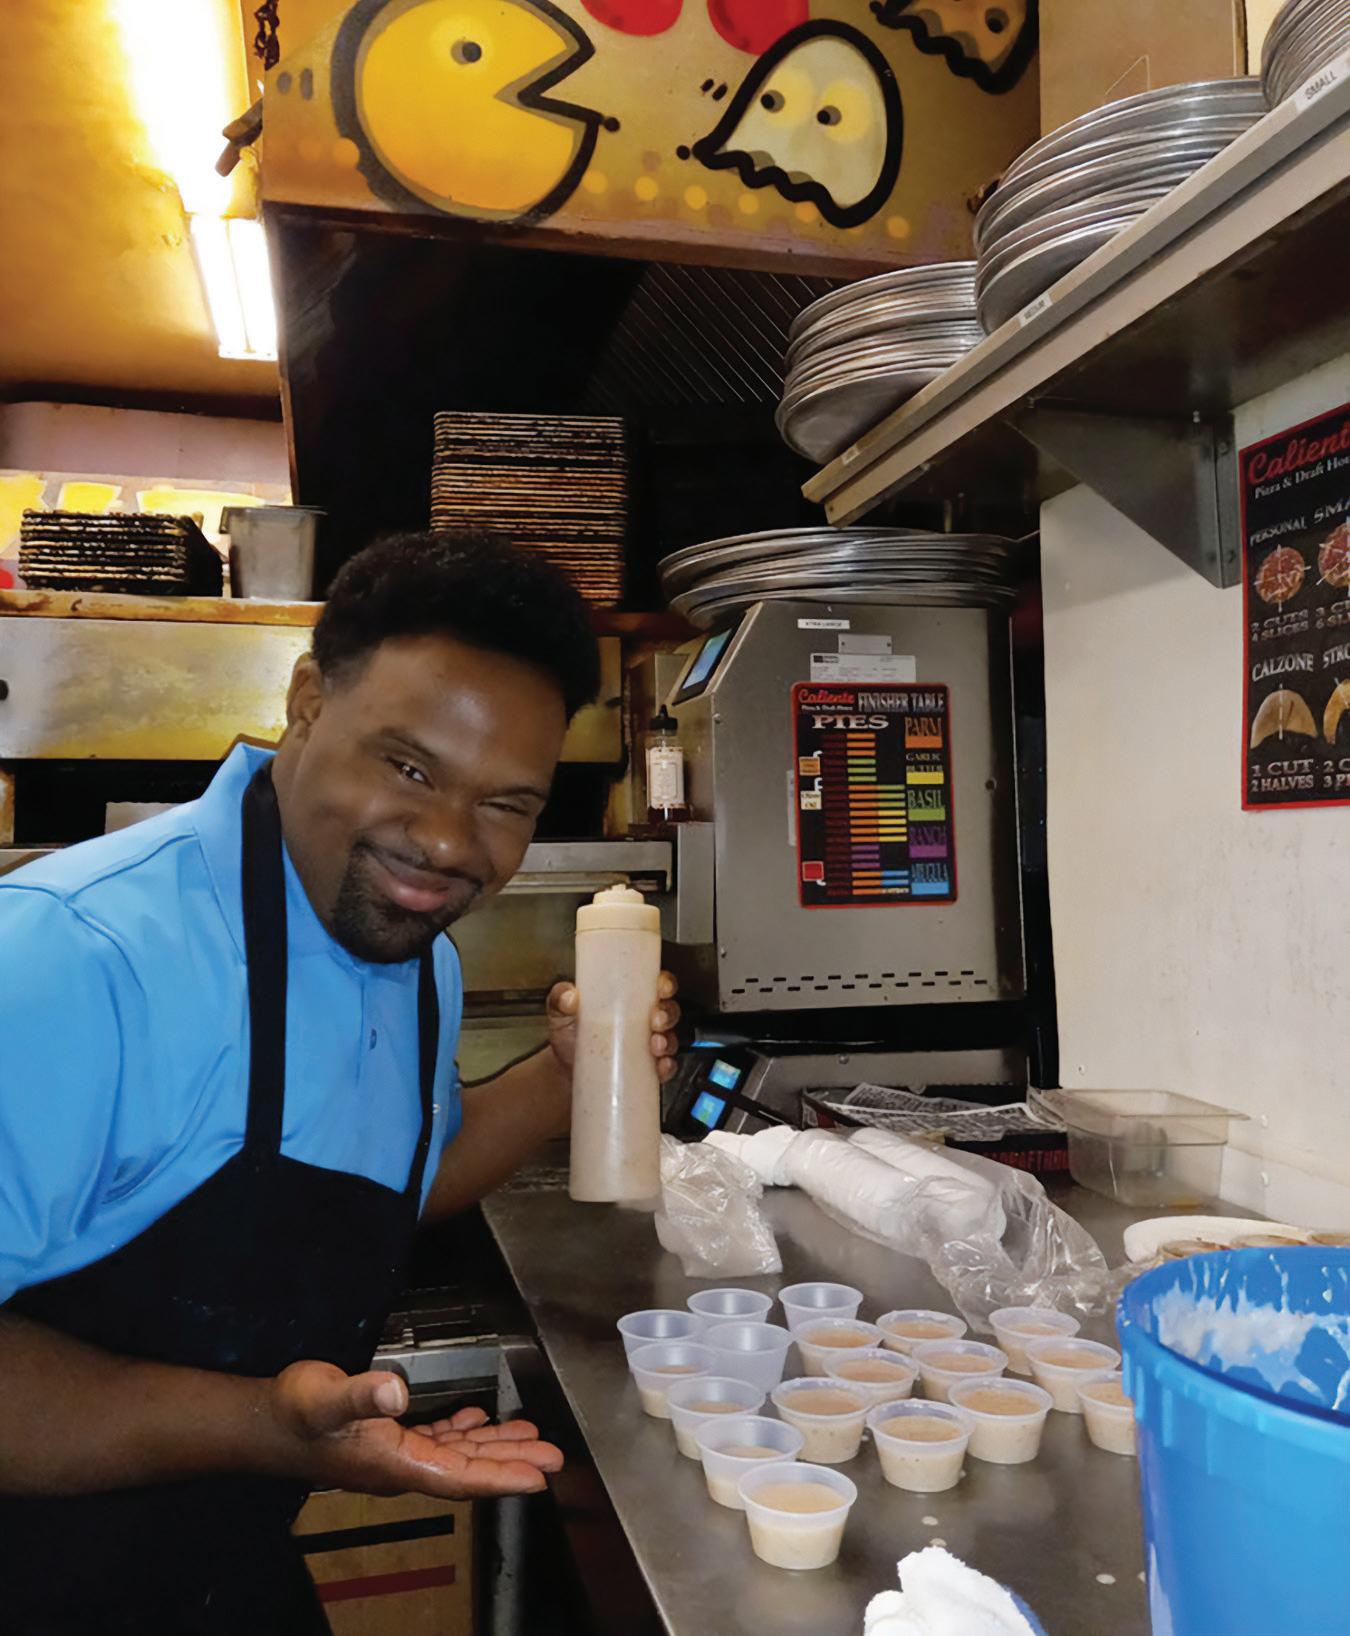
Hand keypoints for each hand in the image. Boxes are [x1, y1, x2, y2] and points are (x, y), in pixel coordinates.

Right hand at [267, 1360, 562, 1497]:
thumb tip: (394, 1391)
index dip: (501, 1477)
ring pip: (458, 1455)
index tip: (538, 1477)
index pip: (459, 1476)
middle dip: (511, 1463)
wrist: (266, 1421)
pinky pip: (438, 1442)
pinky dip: (463, 1433)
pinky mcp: (388, 1439)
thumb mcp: (326, 1398)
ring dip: (495, 1447)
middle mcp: (400, 1465)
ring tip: (531, 1438)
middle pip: (468, 1470)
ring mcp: (395, 1454)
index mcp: (394, 1463)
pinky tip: (479, 1422)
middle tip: (553, 1457)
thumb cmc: (293, 1413)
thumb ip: (361, 1394)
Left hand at [545, 971, 680, 1081]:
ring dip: (668, 1041)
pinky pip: (666, 1068)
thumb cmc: (568, 1034)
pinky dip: (667, 1067)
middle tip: (655, 1019)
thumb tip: (569, 997)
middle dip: (667, 1014)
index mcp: (628, 999)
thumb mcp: (560, 1012)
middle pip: (668, 1011)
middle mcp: (642, 1020)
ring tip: (655, 1045)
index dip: (665, 984)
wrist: (563, 1072)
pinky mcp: (646, 1069)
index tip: (661, 987)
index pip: (656, 985)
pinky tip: (659, 1066)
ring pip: (671, 1039)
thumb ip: (561, 999)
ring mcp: (646, 1045)